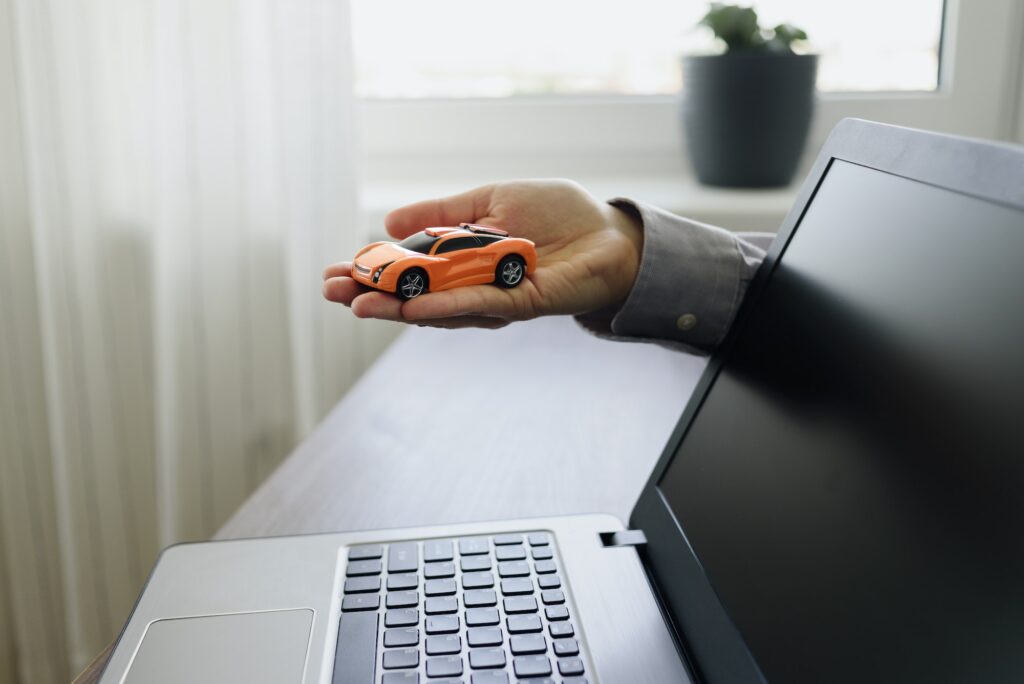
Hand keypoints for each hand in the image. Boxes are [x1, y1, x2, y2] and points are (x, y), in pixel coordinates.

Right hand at [322, 179, 642, 328]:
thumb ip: (442, 213)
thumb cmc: (557, 215)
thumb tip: (387, 222)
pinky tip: (413, 309)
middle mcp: (474, 287)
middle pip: (415, 298)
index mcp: (462, 261)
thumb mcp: (490, 200)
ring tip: (360, 303)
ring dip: (399, 307)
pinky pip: (481, 306)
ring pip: (440, 309)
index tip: (333, 273)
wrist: (611, 233)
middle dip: (373, 296)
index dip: (371, 273)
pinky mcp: (524, 303)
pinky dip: (447, 307)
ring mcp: (497, 300)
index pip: (407, 271)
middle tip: (333, 293)